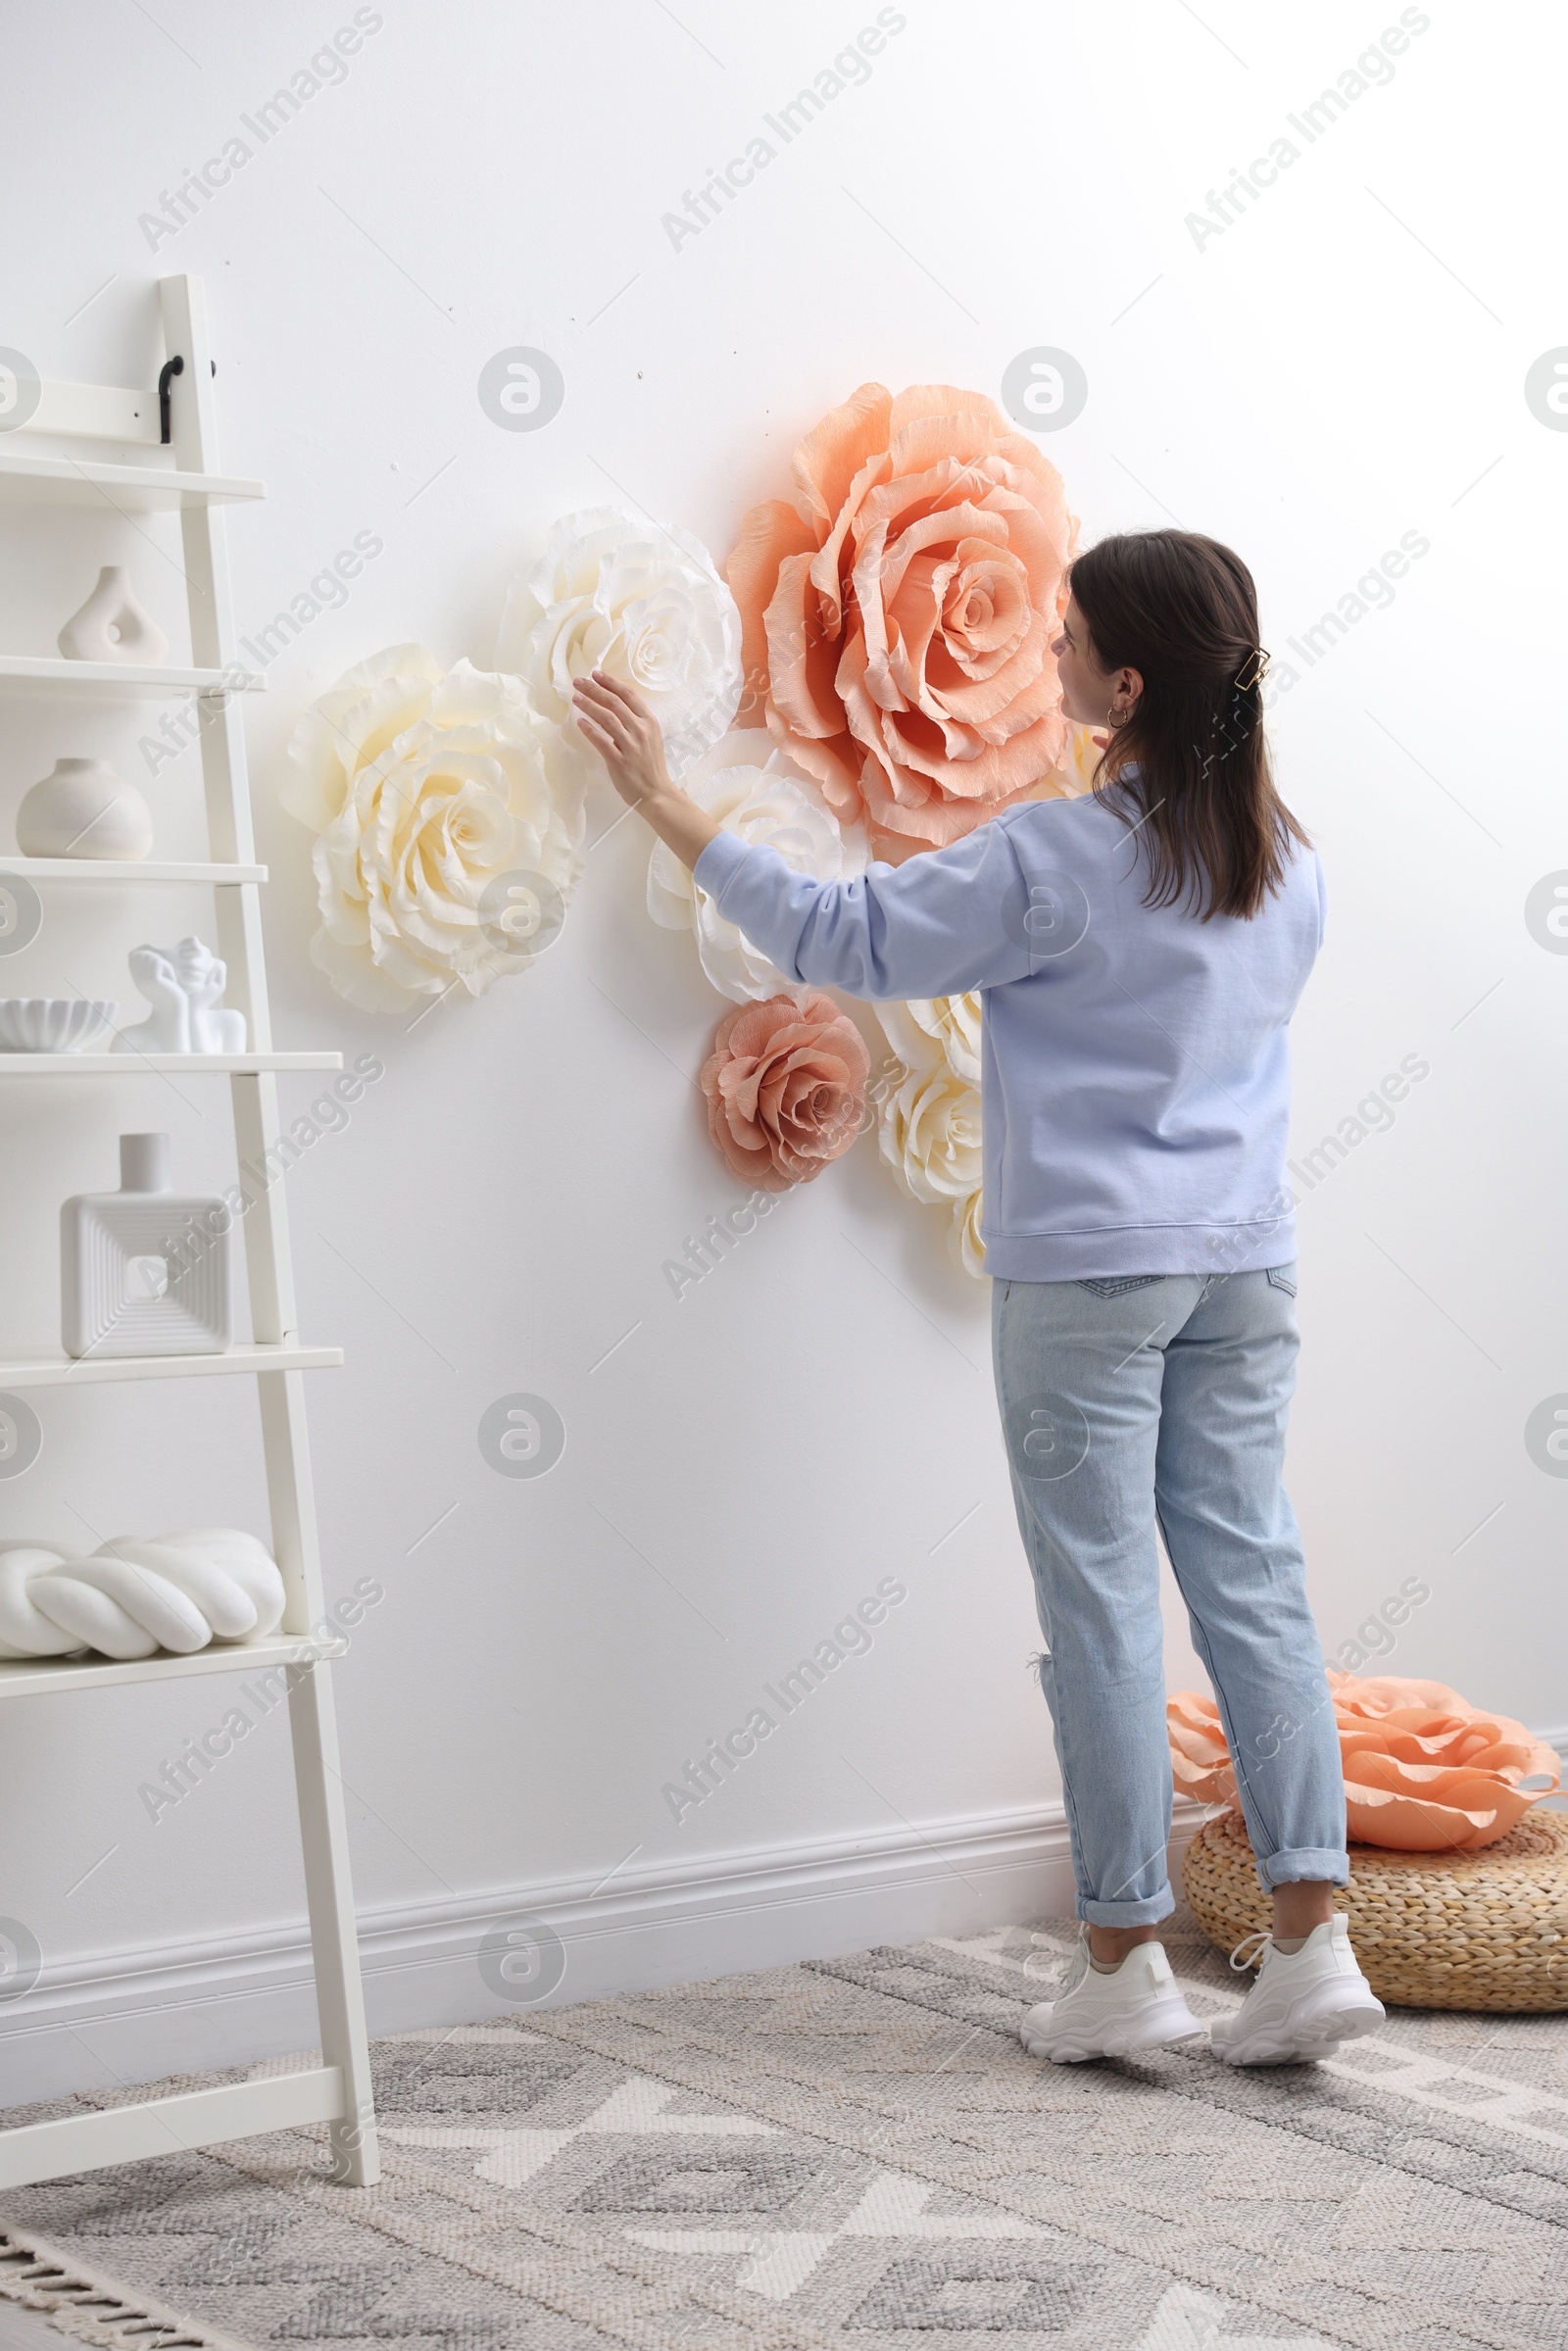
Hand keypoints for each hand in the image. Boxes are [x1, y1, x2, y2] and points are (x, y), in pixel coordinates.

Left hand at [570, 670, 673, 808]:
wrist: (656, 793)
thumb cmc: (651, 765)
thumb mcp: (651, 737)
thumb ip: (636, 721)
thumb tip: (614, 704)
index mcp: (650, 722)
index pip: (628, 695)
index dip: (611, 682)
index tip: (596, 674)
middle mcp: (641, 731)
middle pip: (614, 703)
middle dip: (594, 689)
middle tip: (578, 681)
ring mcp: (630, 746)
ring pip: (607, 718)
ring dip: (589, 705)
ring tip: (576, 698)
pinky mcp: (619, 761)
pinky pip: (601, 741)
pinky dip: (589, 730)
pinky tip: (579, 722)